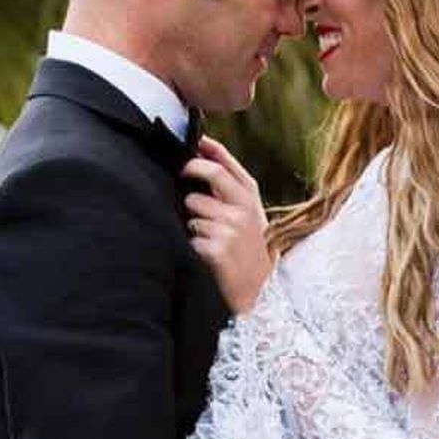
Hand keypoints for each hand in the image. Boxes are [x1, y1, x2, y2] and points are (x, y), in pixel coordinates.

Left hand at [182, 136, 271, 313]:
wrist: (259, 293)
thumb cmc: (249, 252)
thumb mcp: (250, 217)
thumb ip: (231, 191)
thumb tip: (202, 159)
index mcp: (251, 198)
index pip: (227, 162)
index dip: (206, 149)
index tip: (192, 145)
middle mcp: (244, 210)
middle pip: (211, 173)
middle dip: (190, 169)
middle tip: (180, 174)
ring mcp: (231, 229)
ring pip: (194, 207)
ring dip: (191, 218)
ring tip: (204, 234)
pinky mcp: (217, 249)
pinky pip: (191, 235)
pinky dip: (192, 243)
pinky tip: (204, 253)